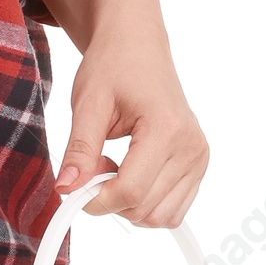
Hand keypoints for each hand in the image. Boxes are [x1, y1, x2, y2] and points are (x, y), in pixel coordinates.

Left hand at [54, 19, 207, 227]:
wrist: (138, 47)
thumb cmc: (113, 66)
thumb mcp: (88, 105)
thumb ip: (79, 150)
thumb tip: (66, 189)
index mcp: (167, 129)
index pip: (131, 191)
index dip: (96, 199)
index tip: (76, 183)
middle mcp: (191, 147)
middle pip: (144, 209)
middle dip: (110, 198)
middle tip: (94, 165)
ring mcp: (199, 158)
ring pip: (160, 217)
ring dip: (128, 203)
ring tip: (113, 166)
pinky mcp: (198, 165)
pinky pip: (172, 209)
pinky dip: (146, 202)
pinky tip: (131, 172)